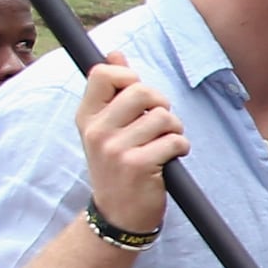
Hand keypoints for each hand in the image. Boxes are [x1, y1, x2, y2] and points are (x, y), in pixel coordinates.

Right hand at [75, 62, 182, 234]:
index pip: (103, 74)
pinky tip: (172, 158)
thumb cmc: (117, 166)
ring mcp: (115, 149)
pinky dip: (181, 147)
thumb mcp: (106, 128)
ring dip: (175, 129)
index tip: (140, 98)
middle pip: (141, 91)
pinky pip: (174, 140)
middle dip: (161, 104)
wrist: (118, 214)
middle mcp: (96, 131)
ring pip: (163, 116)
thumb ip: (112, 91)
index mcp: (87, 117)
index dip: (129, 77)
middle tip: (161, 123)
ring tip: (166, 143)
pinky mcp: (138, 165)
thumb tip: (115, 53)